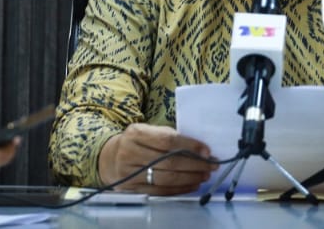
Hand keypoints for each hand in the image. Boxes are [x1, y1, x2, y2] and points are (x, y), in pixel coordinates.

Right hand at [97, 123, 213, 194]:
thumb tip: (200, 149)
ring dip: (190, 178)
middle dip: (195, 165)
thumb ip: (170, 137)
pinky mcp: (132, 189)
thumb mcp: (149, 131)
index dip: (190, 146)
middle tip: (211, 165)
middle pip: (168, 162)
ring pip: (166, 178)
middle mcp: (129, 153)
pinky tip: (192, 185)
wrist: (112, 158)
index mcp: (136, 133)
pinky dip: (180, 189)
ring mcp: (130, 173)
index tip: (207, 151)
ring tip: (204, 175)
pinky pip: (161, 192)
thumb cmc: (139, 142)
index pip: (167, 140)